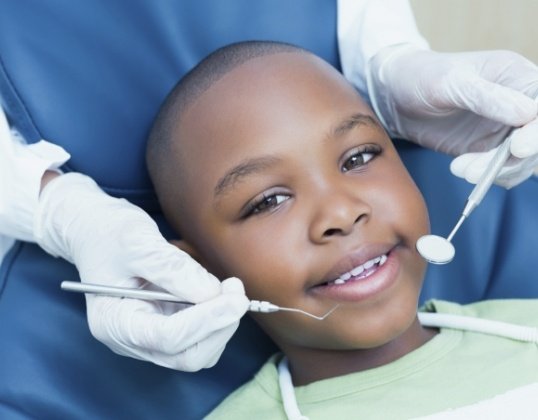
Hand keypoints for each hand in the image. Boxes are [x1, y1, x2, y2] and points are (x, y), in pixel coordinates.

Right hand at [34, 173, 249, 370]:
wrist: (96, 230)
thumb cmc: (108, 233)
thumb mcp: (136, 241)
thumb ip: (172, 269)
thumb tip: (212, 293)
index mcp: (114, 322)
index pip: (167, 338)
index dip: (206, 320)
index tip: (236, 298)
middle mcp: (131, 339)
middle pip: (187, 355)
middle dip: (219, 326)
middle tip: (236, 291)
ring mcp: (149, 336)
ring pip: (199, 351)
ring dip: (222, 323)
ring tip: (227, 287)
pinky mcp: (166, 325)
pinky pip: (201, 336)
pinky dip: (217, 317)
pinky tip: (217, 291)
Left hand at [367, 45, 537, 186]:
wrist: (395, 96)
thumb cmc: (422, 77)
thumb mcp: (451, 82)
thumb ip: (487, 97)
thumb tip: (528, 113)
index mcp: (516, 76)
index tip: (518, 147)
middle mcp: (517, 103)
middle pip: (537, 138)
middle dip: (512, 158)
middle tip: (477, 168)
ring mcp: (503, 128)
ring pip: (521, 159)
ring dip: (495, 171)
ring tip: (461, 168)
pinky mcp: (487, 148)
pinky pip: (501, 170)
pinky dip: (486, 176)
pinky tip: (460, 168)